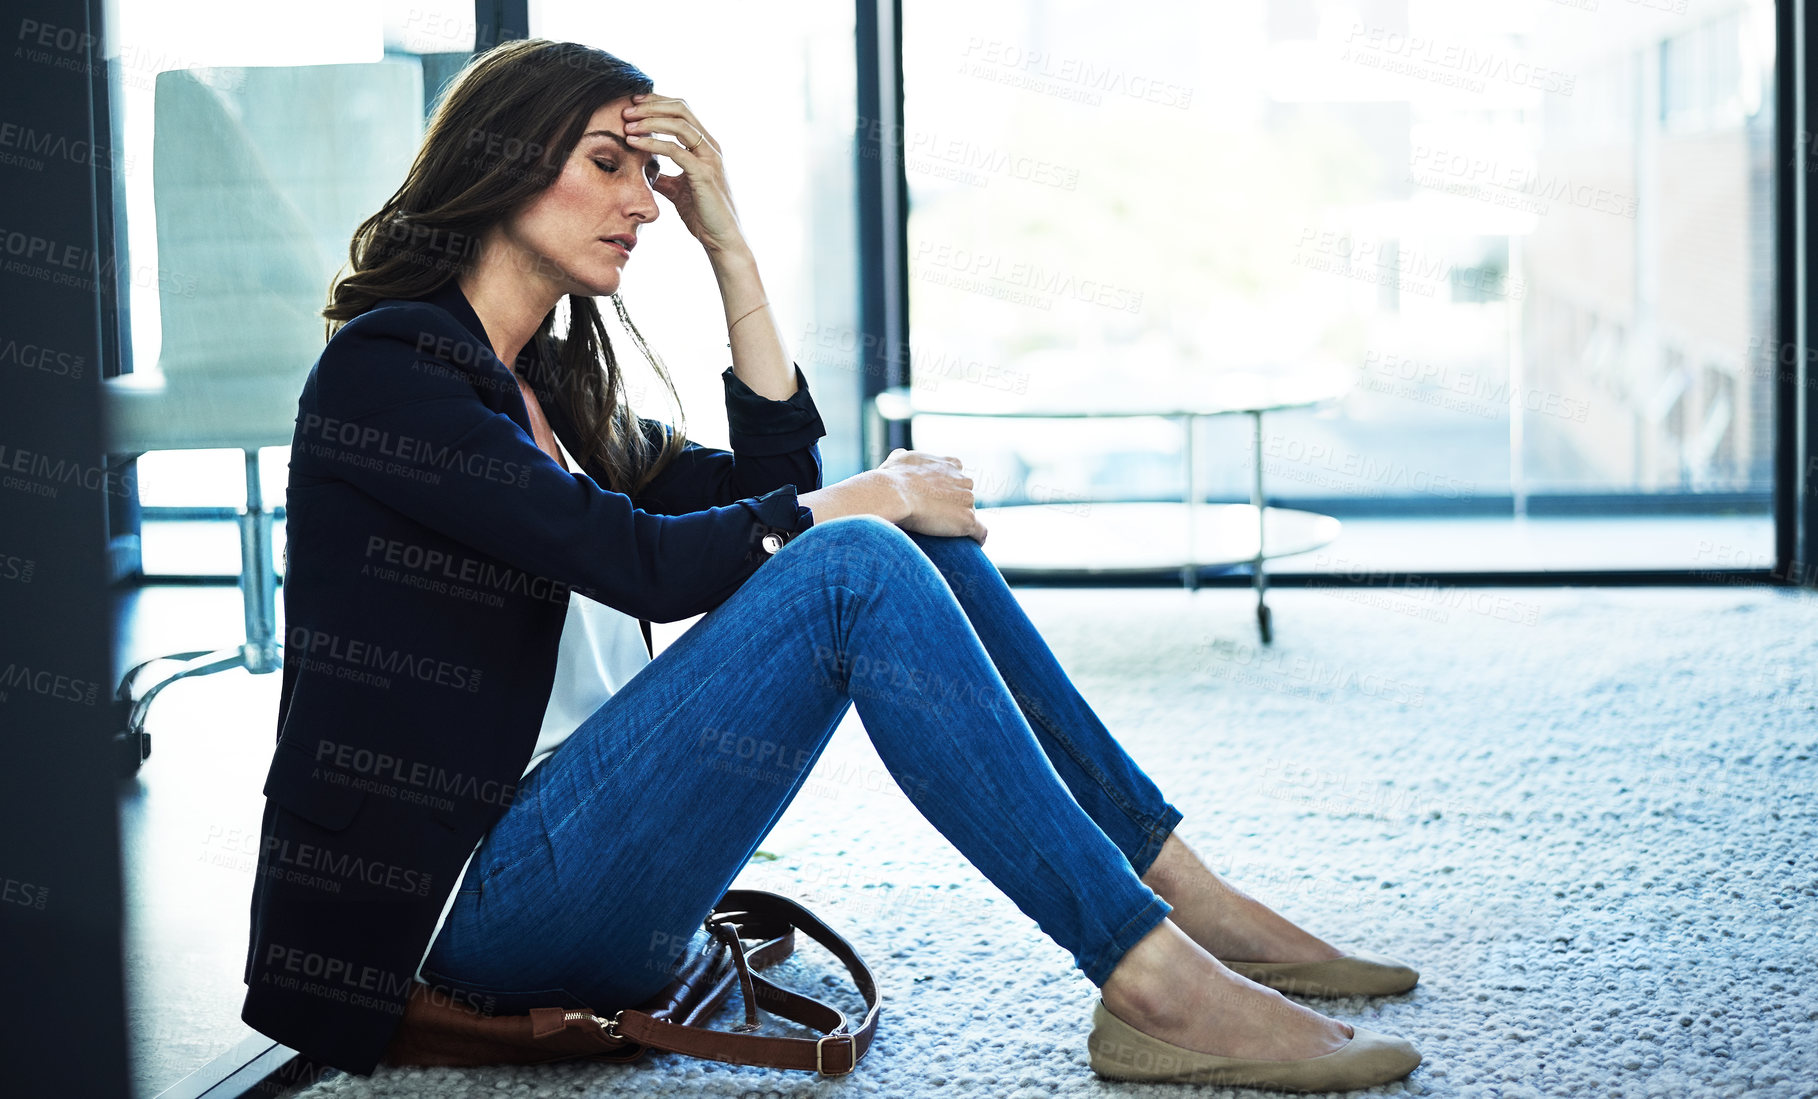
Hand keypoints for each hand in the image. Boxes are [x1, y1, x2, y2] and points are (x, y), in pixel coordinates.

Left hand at [620, 92, 746, 255]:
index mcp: (705, 147)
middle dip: (651, 105)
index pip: (682, 111)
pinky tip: (634, 143)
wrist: (722, 239)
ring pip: (679, 124)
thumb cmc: (703, 216)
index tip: (633, 105)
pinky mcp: (703, 173)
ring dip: (650, 120)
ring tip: (627, 124)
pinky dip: (652, 143)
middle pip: (681, 109)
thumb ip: (664, 177)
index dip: (657, 103)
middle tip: (626, 110)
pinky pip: (675, 150)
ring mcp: (709, 159)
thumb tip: (646, 171)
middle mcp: (710, 147)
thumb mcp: (678, 191)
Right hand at [877, 448, 988, 546]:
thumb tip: (901, 456)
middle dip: (956, 507)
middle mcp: (964, 479)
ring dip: (961, 523)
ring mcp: (968, 500)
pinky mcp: (968, 519)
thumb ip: (905, 457)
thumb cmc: (892, 478)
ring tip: (946, 536)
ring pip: (970, 514)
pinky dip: (978, 538)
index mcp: (951, 464)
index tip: (939, 501)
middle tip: (939, 520)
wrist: (893, 494)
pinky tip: (972, 544)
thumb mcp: (898, 460)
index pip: (959, 478)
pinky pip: (980, 531)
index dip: (949, 491)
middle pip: (966, 496)